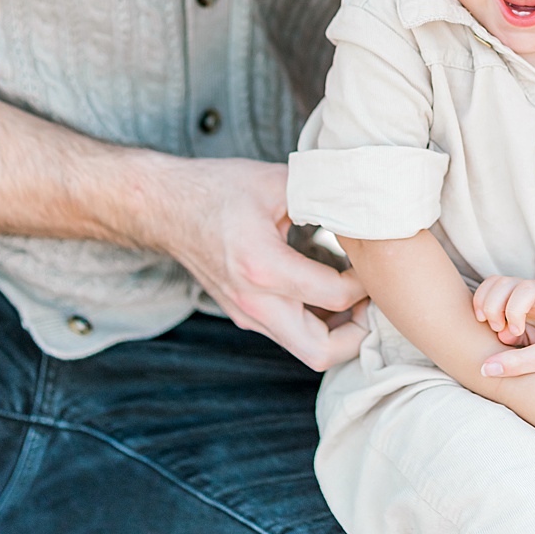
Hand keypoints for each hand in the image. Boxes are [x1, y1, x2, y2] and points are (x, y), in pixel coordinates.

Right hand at [148, 160, 367, 370]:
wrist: (163, 206)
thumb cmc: (216, 189)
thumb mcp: (275, 181)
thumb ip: (322, 193)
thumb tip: (365, 202)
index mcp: (263, 266)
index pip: (334, 297)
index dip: (365, 284)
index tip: (372, 263)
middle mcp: (253, 301)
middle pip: (321, 352)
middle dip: (357, 335)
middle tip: (370, 303)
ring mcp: (245, 313)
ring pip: (305, 350)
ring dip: (336, 333)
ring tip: (352, 299)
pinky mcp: (242, 314)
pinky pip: (288, 334)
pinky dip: (314, 324)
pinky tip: (323, 292)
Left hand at [473, 273, 534, 345]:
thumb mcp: (527, 346)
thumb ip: (513, 341)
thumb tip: (502, 336)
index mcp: (517, 302)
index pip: (493, 285)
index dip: (481, 298)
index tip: (481, 320)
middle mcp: (531, 295)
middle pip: (502, 282)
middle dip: (493, 304)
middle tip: (498, 327)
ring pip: (526, 285)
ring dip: (515, 306)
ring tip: (517, 328)